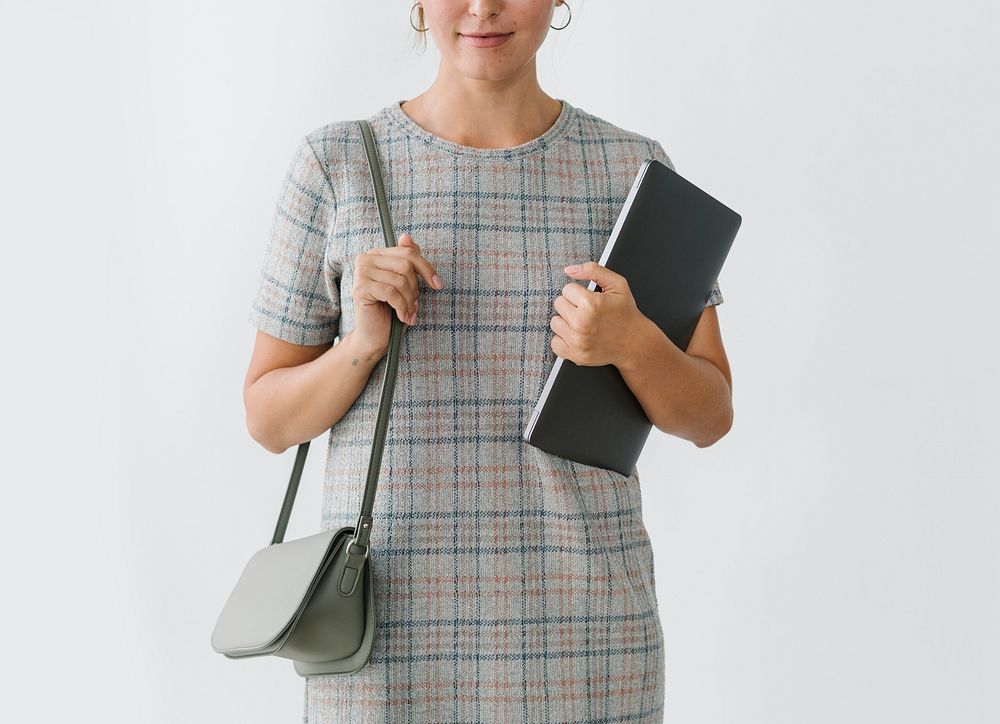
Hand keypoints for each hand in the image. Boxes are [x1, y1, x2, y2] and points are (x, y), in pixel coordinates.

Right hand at [351, 232, 443, 352]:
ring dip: (409, 301)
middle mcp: (365, 259)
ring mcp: (360, 273)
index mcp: (376, 254)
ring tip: (409, 314)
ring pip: (400, 281)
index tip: (438, 285)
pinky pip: (391, 293)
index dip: (426, 268)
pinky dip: (402, 307)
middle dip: (415, 289)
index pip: (408, 253)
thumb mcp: (404, 284)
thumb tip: (406, 236)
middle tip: (414, 306)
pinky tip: (403, 317)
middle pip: (405, 265)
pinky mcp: (360, 289)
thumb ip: (406, 260)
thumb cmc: (391, 309)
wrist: (374, 336)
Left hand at [550, 261, 645, 367]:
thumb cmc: (626, 312)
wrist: (635, 343)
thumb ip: (593, 270)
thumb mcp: (617, 284)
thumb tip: (569, 270)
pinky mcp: (575, 355)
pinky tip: (578, 336)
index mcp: (591, 304)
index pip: (566, 289)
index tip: (590, 299)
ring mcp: (578, 342)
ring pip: (555, 322)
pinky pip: (555, 343)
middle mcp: (582, 323)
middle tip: (588, 311)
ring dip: (566, 322)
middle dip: (571, 305)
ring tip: (584, 323)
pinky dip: (564, 340)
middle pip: (558, 304)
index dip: (579, 292)